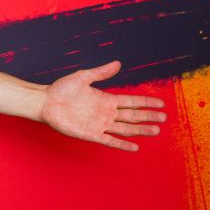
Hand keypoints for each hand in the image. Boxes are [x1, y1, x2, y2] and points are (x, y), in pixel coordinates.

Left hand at [40, 61, 165, 151]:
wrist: (45, 102)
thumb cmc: (61, 89)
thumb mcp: (83, 77)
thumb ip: (101, 72)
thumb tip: (118, 63)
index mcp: (106, 99)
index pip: (131, 101)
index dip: (146, 102)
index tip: (161, 103)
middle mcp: (105, 113)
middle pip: (132, 116)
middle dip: (148, 116)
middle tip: (164, 118)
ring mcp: (99, 124)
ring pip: (125, 129)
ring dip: (140, 130)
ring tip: (156, 131)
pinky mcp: (91, 134)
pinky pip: (110, 140)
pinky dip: (122, 144)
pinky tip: (135, 147)